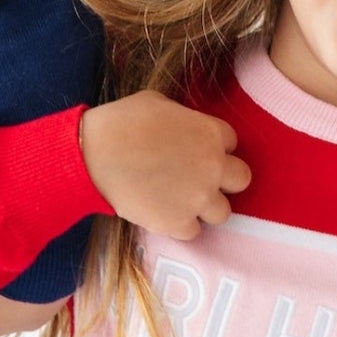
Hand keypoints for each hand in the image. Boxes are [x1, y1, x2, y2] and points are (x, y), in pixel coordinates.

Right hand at [79, 91, 250, 241]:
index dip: (213, 147)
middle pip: (241, 180)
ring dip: (205, 208)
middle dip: (223, 180)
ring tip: (181, 201)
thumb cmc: (122, 122)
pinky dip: (180, 225)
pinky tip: (163, 213)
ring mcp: (198, 198)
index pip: (231, 143)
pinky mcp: (178, 224)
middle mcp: (213, 166)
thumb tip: (184, 128)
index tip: (194, 151)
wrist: (95, 155)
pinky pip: (193, 232)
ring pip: (223, 213)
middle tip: (199, 179)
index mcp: (211, 133)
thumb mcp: (160, 104)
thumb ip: (185, 120)